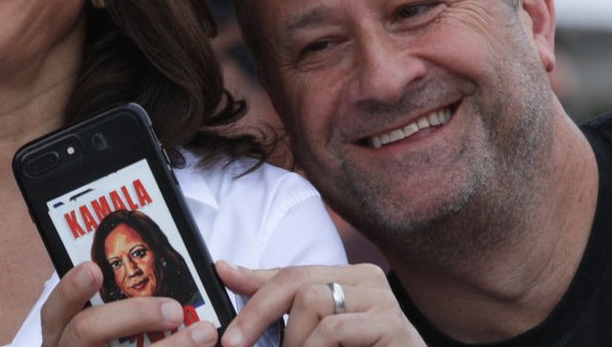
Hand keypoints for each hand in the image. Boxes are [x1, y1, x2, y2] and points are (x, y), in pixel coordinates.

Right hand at [41, 261, 219, 345]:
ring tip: (205, 334)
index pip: (55, 309)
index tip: (94, 269)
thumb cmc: (108, 342)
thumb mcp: (100, 323)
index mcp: (60, 333)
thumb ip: (116, 302)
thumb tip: (159, 266)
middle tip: (173, 309)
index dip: (72, 288)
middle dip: (132, 315)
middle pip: (87, 332)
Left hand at [216, 261, 424, 346]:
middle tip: (235, 342)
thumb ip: (280, 307)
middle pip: (297, 282)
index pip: (291, 272)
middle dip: (257, 313)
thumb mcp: (315, 334)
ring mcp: (383, 300)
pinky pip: (334, 328)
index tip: (220, 276)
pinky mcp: (392, 324)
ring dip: (295, 341)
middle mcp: (367, 280)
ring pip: (312, 301)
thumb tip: (228, 271)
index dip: (253, 279)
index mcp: (349, 278)